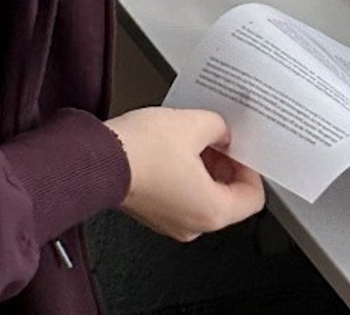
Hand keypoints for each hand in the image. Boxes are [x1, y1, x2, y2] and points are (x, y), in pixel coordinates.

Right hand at [104, 108, 265, 241]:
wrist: (96, 159)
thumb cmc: (141, 150)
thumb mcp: (193, 124)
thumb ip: (219, 127)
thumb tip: (221, 132)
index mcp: (212, 211)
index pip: (253, 197)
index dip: (251, 166)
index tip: (242, 148)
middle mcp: (193, 225)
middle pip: (227, 198)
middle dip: (225, 164)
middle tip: (218, 138)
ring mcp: (170, 222)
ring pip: (201, 196)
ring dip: (203, 168)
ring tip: (192, 138)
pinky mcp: (152, 213)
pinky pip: (179, 196)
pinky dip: (182, 175)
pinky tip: (173, 148)